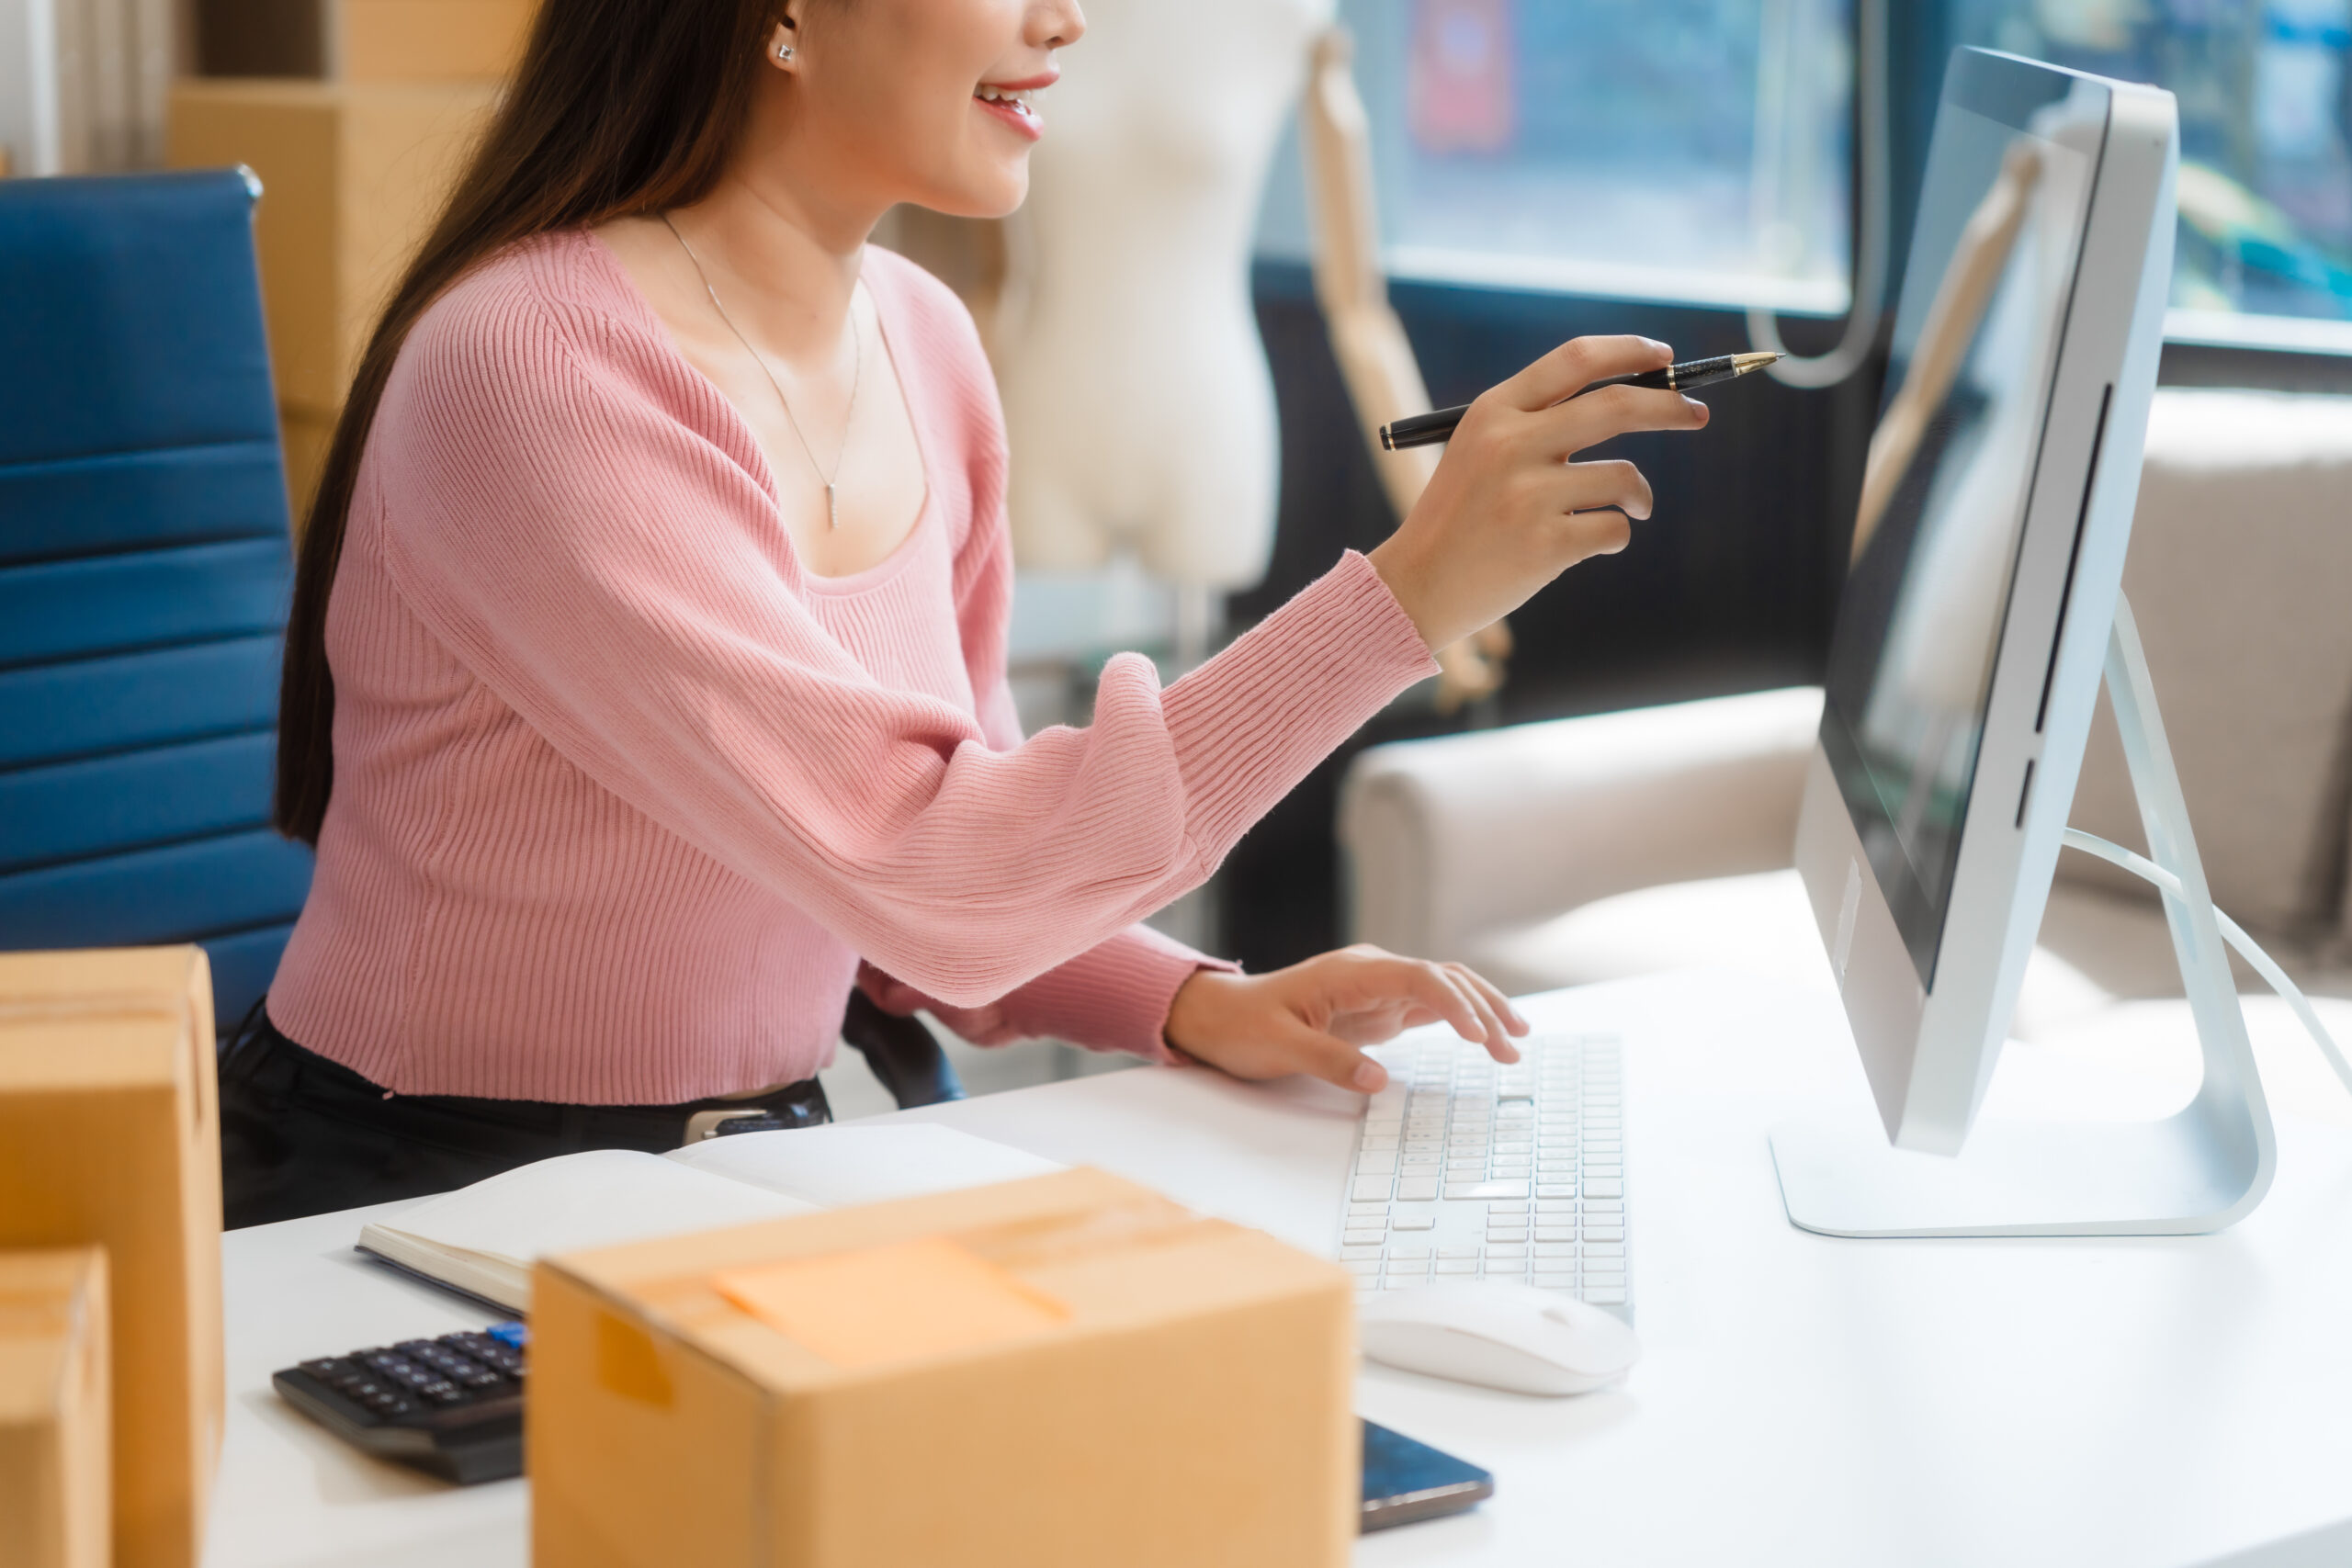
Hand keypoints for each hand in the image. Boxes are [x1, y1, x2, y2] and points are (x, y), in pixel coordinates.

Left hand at [1163, 945, 1528, 1093]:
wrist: (1219, 1016)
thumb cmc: (1244, 1027)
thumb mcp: (1279, 1047)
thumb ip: (1329, 1060)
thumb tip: (1378, 1081)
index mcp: (1352, 971)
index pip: (1420, 976)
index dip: (1454, 1003)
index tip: (1478, 1036)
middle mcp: (1372, 971)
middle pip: (1444, 977)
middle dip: (1484, 1007)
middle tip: (1513, 1047)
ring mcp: (1378, 988)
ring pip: (1445, 988)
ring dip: (1481, 1010)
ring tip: (1515, 1043)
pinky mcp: (1379, 1007)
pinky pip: (1430, 1006)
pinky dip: (1461, 1019)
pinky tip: (1484, 1037)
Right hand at [1367, 336, 1709, 650]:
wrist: (1417, 585)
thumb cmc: (1460, 516)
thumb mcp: (1479, 449)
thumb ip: (1538, 420)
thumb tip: (1633, 397)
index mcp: (1493, 411)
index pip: (1577, 360)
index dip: (1630, 352)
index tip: (1664, 357)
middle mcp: (1510, 445)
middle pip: (1617, 405)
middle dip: (1669, 405)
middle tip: (1695, 413)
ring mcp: (1528, 496)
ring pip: (1625, 476)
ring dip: (1639, 495)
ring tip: (1630, 509)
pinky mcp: (1546, 545)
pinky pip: (1614, 528)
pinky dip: (1616, 535)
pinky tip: (1590, 543)